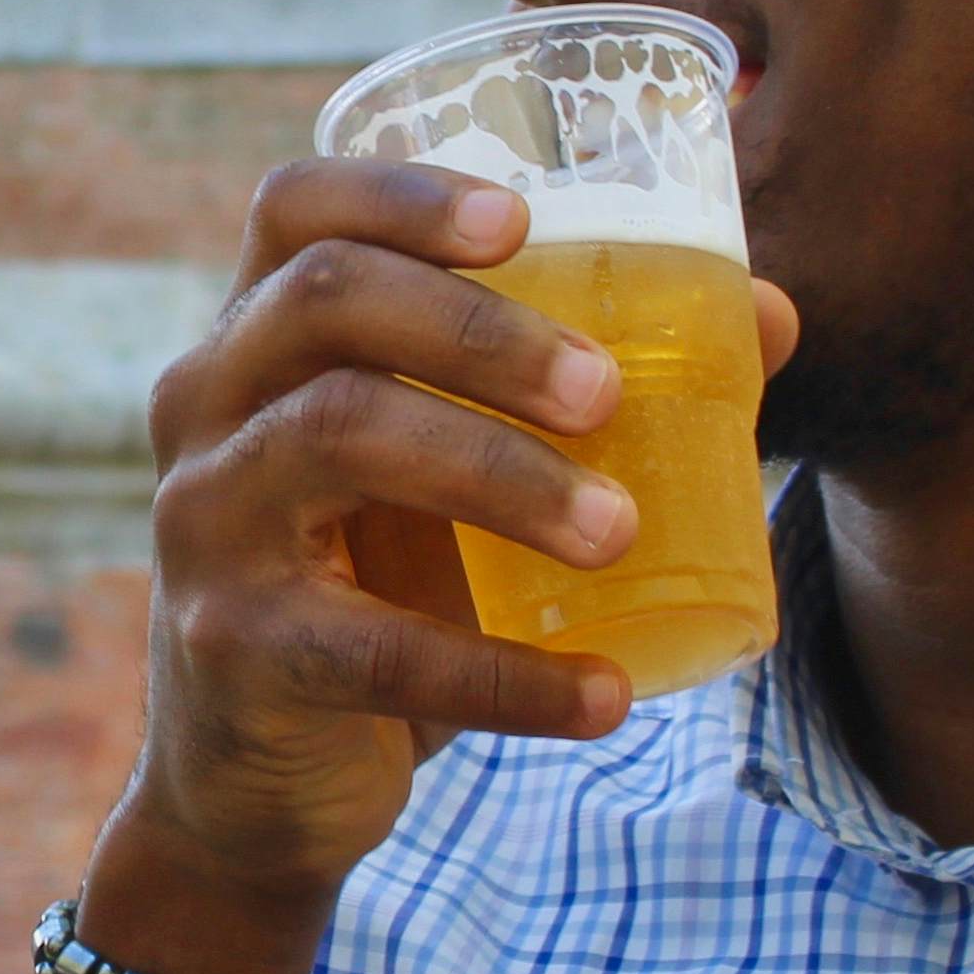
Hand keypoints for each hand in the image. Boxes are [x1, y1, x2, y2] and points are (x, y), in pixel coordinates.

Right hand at [86, 162, 797, 973]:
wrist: (251, 781)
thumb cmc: (373, 588)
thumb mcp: (447, 481)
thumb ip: (565, 400)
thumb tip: (768, 321)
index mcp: (258, 339)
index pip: (294, 211)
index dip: (400, 191)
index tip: (520, 221)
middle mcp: (205, 405)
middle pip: (325, 300)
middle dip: (479, 331)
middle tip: (606, 392)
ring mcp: (204, 523)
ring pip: (337, 434)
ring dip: (500, 476)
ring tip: (620, 530)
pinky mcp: (232, 648)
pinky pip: (374, 646)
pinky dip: (507, 674)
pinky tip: (604, 696)